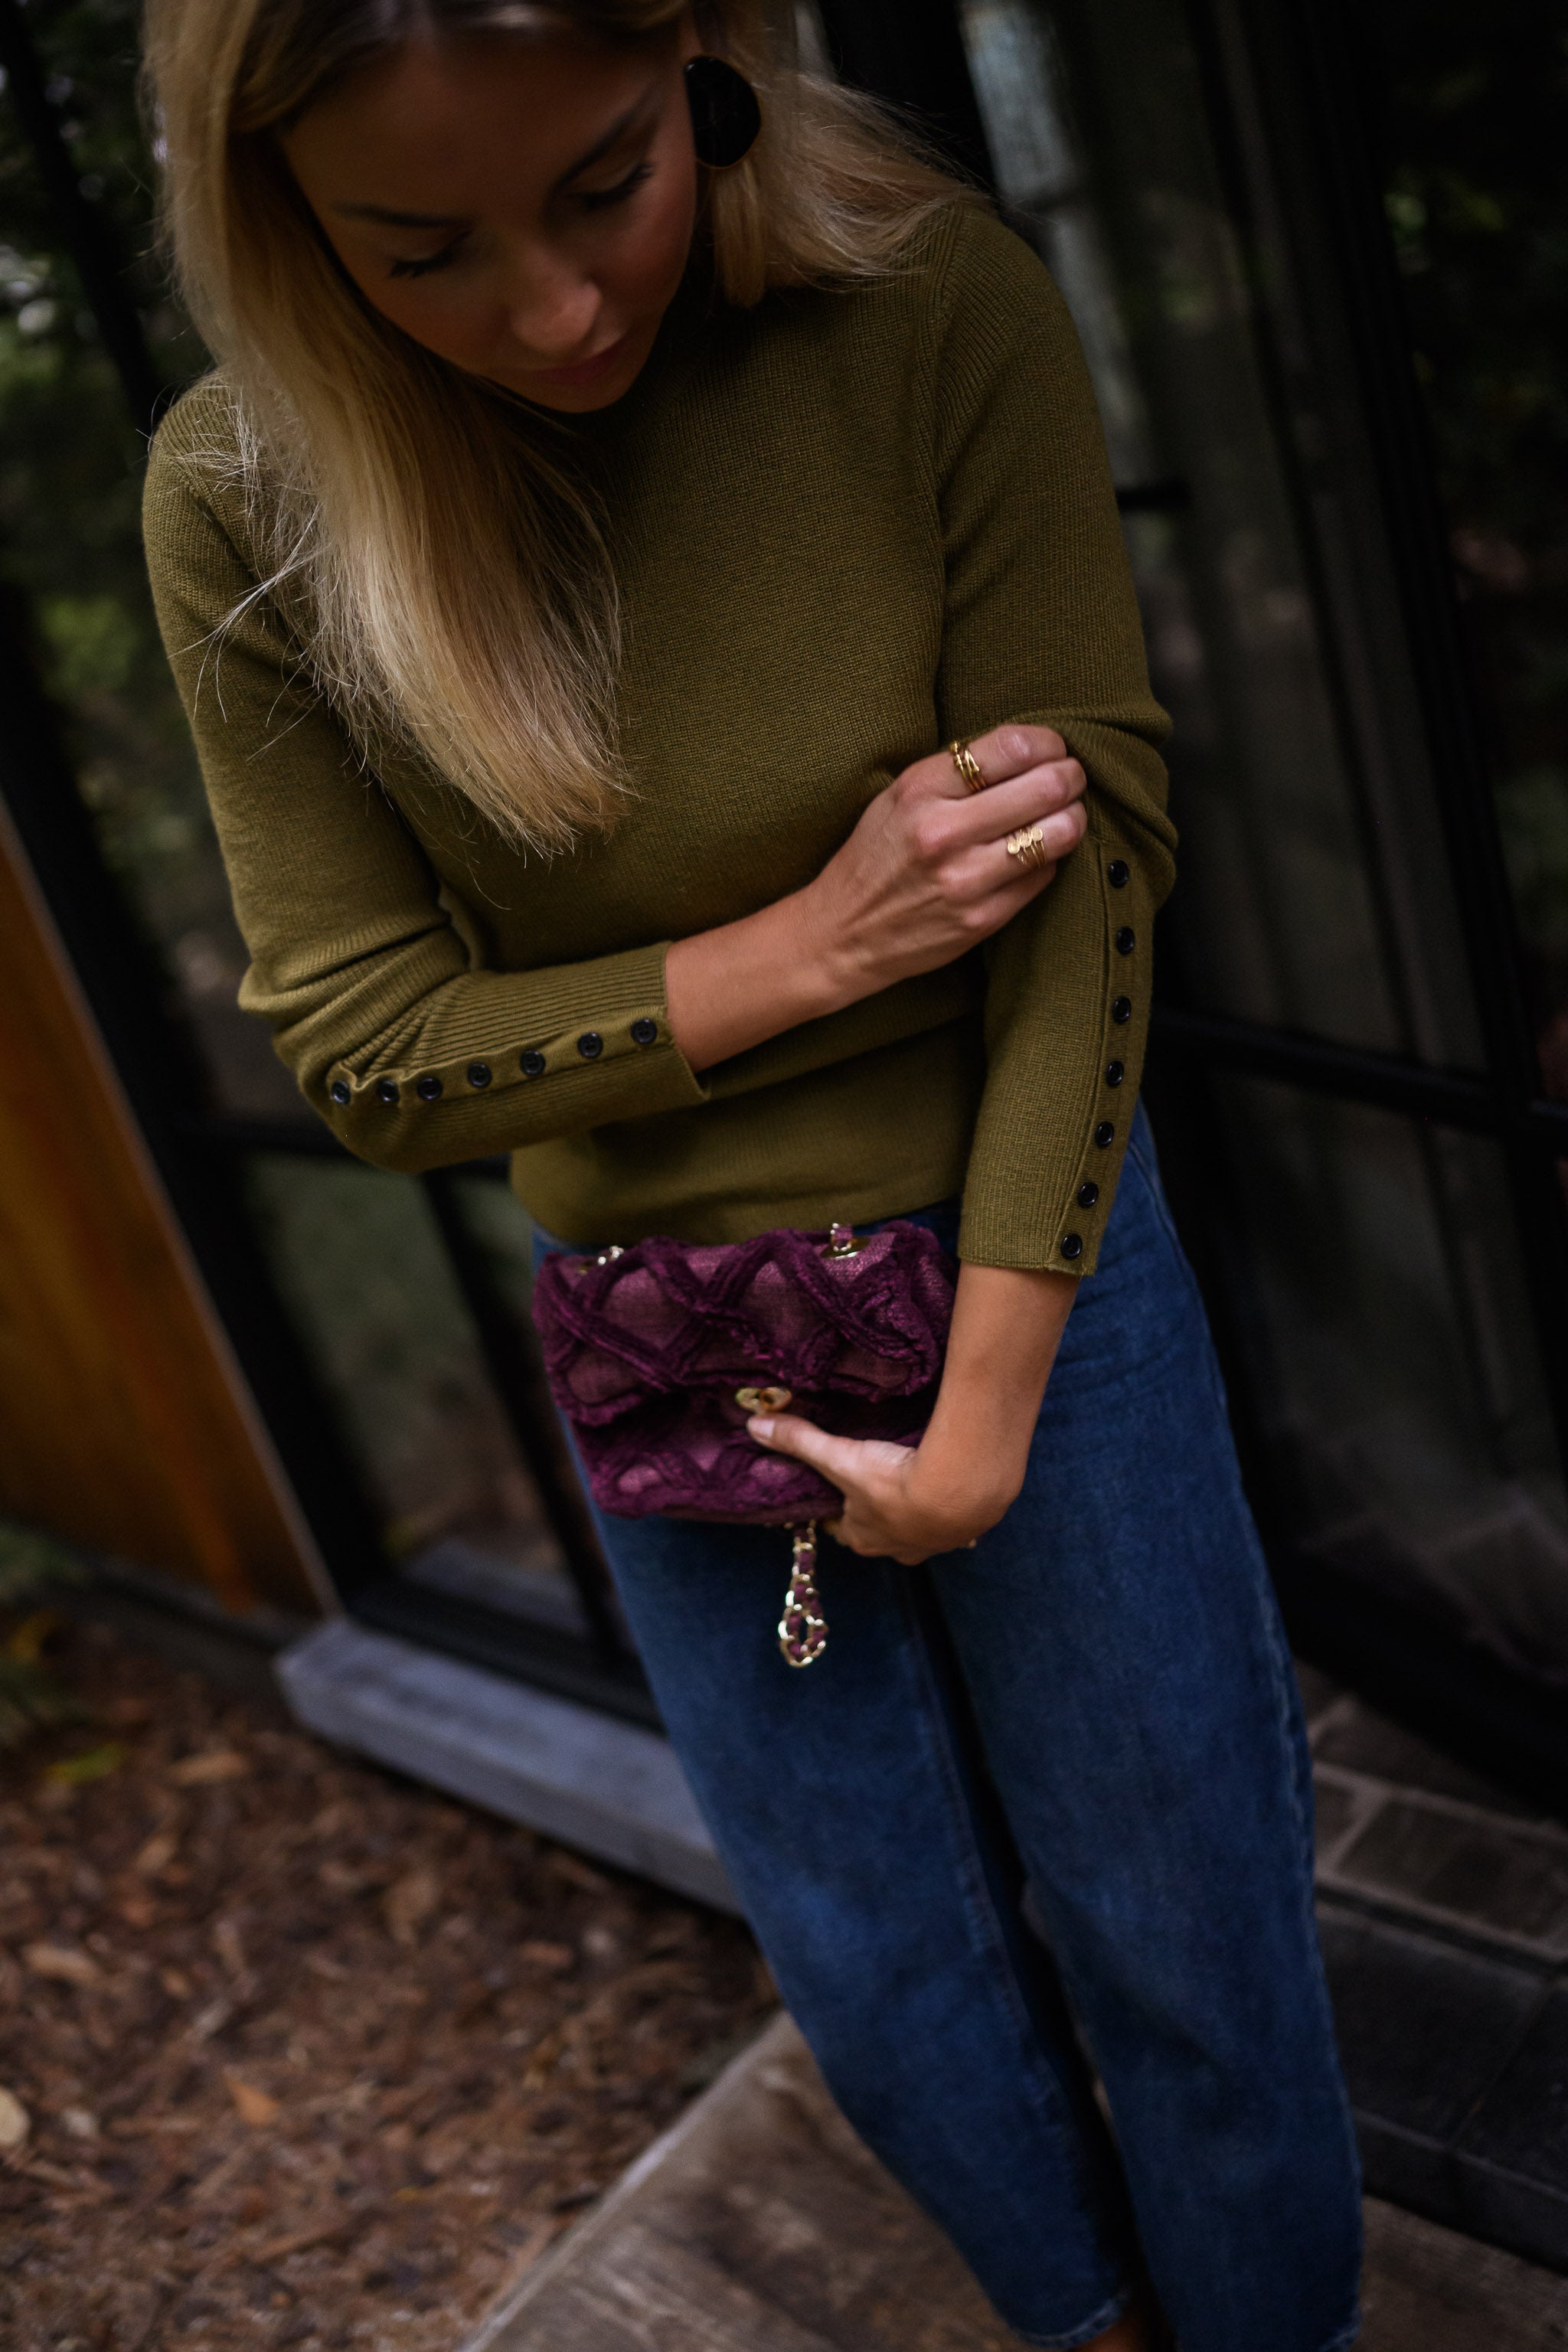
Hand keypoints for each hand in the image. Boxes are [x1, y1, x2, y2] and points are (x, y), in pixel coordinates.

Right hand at [665, 726, 1086, 1071]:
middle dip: (1070, 777)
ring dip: (1073, 819)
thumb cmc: (875, 856)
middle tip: (1071, 779)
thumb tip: (1031, 750)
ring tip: (1066, 815)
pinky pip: (1043, 876)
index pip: (1011, 747)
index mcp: (920, 790)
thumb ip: (955, 772)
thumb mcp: (898, 797)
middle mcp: (942, 832)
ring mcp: (965, 879)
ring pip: (1057, 834)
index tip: (1053, 749)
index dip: (1048, 743)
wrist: (841, 933)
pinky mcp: (981, 919)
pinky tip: (1034, 855)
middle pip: (1045, 787)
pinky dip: (1049, 861)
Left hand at [745, 1414, 1012, 1564]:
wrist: (958, 1490)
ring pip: (923, 1532)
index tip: (847, 1487)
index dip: (845, 1510)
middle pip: (885, 1534)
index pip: (847, 1529)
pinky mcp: (968, 1532)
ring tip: (922, 1484)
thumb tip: (754, 1424)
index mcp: (864, 1538)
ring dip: (921, 1513)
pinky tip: (959, 1489)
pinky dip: (957, 1511)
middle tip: (885, 1482)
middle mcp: (899, 1549)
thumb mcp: (841, 1458)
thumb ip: (800, 1441)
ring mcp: (936, 1544)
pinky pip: (959, 1524)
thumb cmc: (892, 1481)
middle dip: (883, 1515)